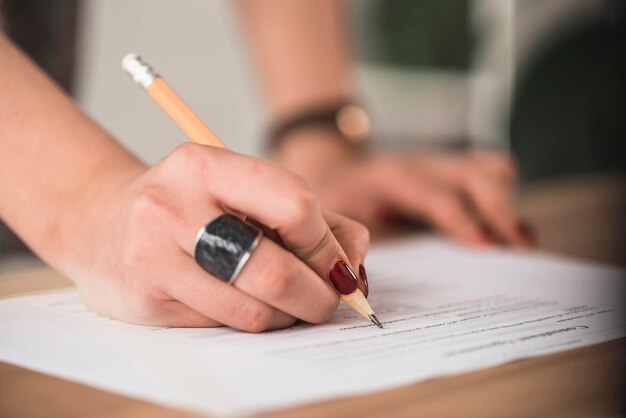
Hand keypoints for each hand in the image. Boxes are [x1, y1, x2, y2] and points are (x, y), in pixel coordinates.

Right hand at [75, 143, 368, 331]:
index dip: (328, 244)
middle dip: (319, 295)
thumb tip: (354, 259)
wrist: (101, 223)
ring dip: (287, 315)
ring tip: (289, 304)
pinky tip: (247, 305)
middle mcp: (174, 206)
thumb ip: (308, 216)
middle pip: (276, 270)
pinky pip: (223, 325)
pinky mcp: (145, 300)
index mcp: (206, 165)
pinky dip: (252, 322)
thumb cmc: (190, 206)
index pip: (294, 205)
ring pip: (252, 309)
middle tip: (329, 300)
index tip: (340, 265)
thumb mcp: (241, 190)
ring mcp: (153, 256)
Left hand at [322, 150, 534, 247]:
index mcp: (390, 177)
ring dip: (507, 202)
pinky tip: (509, 228)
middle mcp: (422, 164)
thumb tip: (367, 281)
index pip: (434, 196)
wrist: (336, 170)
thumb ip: (353, 244)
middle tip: (520, 250)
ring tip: (522, 241)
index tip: (487, 246)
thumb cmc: (336, 201)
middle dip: (500, 212)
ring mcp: (441, 162)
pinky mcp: (453, 168)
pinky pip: (491, 170)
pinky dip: (505, 196)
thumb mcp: (335, 219)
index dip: (461, 220)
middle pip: (475, 176)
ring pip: (490, 167)